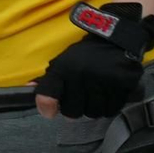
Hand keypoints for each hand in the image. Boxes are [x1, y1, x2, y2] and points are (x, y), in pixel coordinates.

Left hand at [33, 2, 153, 119]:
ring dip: (94, 108)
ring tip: (95, 96)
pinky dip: (110, 106)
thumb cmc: (84, 56)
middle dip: (75, 109)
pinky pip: (113, 108)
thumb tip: (29, 89)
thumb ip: (47, 81)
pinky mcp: (124, 82)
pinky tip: (108, 94)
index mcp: (63, 68)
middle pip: (73, 112)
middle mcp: (82, 74)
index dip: (48, 106)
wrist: (115, 39)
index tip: (51, 111)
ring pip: (94, 113)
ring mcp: (104, 79)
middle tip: (80, 98)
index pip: (48, 96)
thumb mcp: (61, 63)